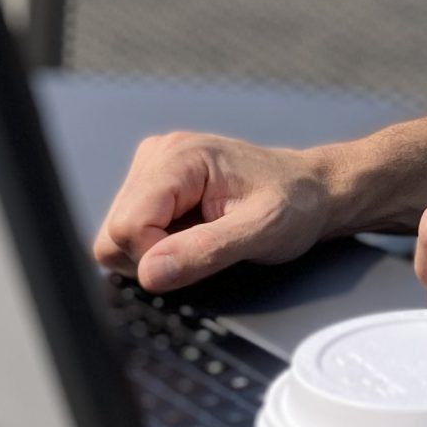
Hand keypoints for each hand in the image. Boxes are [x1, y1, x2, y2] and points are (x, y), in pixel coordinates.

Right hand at [92, 132, 343, 290]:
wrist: (312, 190)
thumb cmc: (295, 204)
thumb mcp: (261, 232)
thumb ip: (205, 251)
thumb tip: (150, 272)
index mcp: (180, 157)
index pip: (125, 226)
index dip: (153, 258)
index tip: (197, 257)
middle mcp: (158, 154)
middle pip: (114, 233)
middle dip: (152, 256)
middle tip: (203, 247)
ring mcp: (153, 168)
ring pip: (117, 236)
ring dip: (156, 251)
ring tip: (203, 235)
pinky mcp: (155, 185)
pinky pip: (130, 231)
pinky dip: (158, 244)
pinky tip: (194, 231)